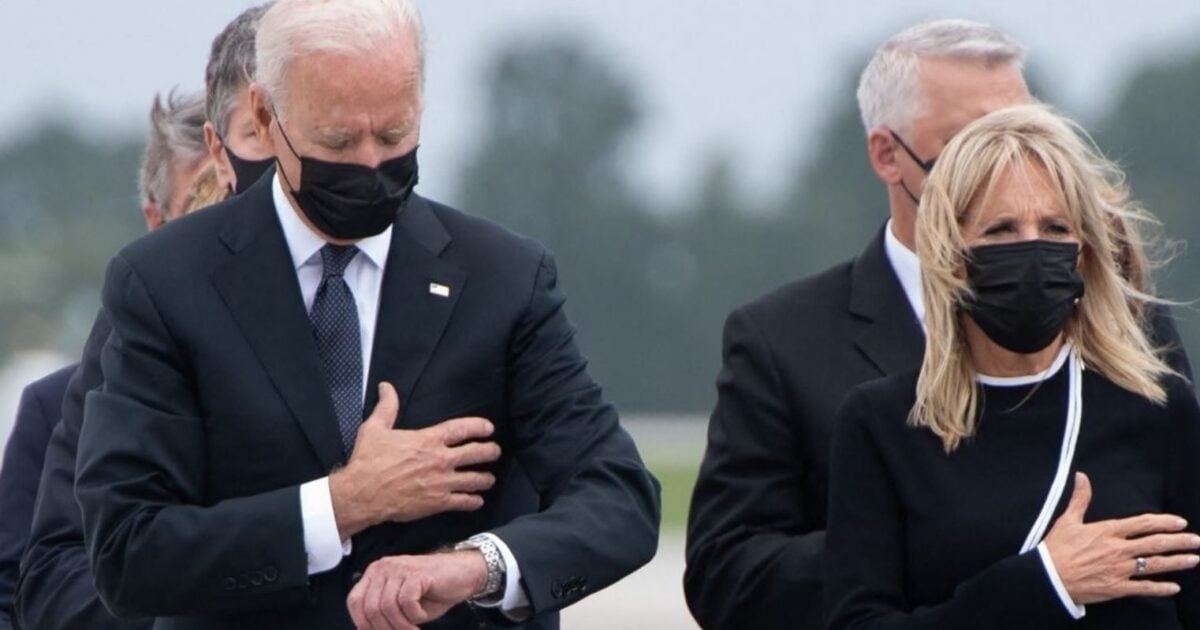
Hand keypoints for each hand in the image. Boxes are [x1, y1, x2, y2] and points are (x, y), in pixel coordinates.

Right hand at [330, 383, 501, 537]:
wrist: (363, 494)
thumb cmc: (368, 461)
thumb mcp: (375, 428)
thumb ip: (387, 407)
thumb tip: (386, 387)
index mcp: (428, 440)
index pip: (461, 428)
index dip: (479, 426)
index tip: (489, 428)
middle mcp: (440, 459)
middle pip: (475, 453)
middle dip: (490, 451)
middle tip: (495, 451)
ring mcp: (441, 482)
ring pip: (474, 479)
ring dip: (485, 478)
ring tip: (489, 479)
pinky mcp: (438, 503)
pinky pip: (463, 501)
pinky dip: (473, 501)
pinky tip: (478, 501)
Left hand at [346, 550, 488, 629]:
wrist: (464, 574)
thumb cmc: (432, 591)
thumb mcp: (402, 605)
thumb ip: (382, 614)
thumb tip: (362, 629)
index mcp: (375, 573)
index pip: (355, 601)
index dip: (363, 623)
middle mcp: (383, 567)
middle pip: (370, 607)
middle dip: (385, 629)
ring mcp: (400, 568)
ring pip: (387, 607)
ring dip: (401, 626)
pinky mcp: (417, 573)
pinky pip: (406, 602)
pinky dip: (414, 616)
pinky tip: (422, 616)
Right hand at [1044, 472, 1199, 604]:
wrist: (1048, 576)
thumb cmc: (1056, 548)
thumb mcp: (1068, 520)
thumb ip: (1080, 498)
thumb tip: (1082, 476)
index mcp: (1107, 531)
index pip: (1143, 523)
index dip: (1164, 522)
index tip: (1180, 522)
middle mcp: (1118, 549)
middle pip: (1155, 544)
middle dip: (1179, 542)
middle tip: (1196, 541)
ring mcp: (1119, 570)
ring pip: (1155, 565)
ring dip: (1177, 562)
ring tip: (1193, 559)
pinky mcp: (1117, 588)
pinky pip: (1144, 588)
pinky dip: (1161, 588)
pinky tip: (1174, 587)